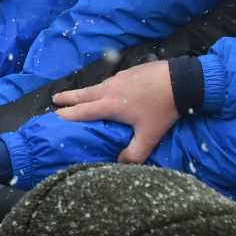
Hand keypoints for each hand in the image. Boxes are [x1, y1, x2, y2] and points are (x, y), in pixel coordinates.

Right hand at [52, 60, 176, 163]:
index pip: (82, 111)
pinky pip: (110, 81)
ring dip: (84, 92)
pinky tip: (108, 90)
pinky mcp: (129, 71)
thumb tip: (122, 164)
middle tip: (55, 99)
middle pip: (83, 94)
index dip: (67, 114)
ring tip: (79, 96)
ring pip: (96, 86)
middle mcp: (109, 89)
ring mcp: (119, 78)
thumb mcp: (150, 135)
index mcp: (110, 105)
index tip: (54, 115)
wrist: (180, 80)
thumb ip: (136, 153)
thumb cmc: (163, 108)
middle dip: (68, 97)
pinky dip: (102, 87)